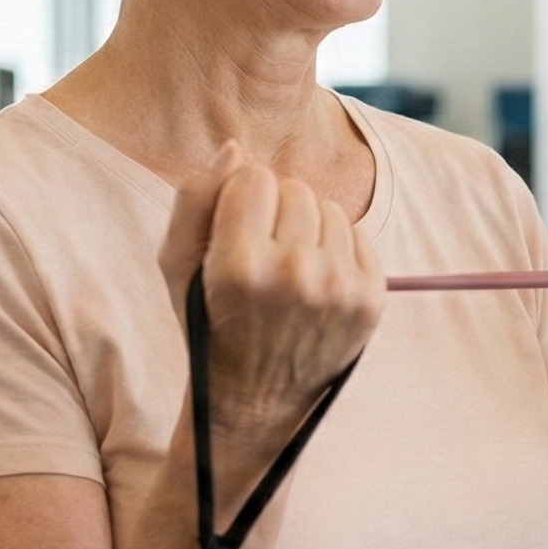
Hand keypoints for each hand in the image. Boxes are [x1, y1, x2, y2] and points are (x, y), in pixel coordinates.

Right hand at [158, 143, 383, 489]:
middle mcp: (295, 276)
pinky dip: (337, 248)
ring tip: (288, 265)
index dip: (240, 198)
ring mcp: (339, 290)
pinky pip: (359, 235)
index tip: (234, 229)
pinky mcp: (371, 299)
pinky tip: (315, 279)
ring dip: (307, 226)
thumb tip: (235, 148)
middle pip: (295, 189)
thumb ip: (195, 199)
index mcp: (240, 267)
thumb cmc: (209, 323)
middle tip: (262, 251)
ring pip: (329, 208)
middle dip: (276, 209)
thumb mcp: (176, 266)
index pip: (254, 178)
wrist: (255, 399)